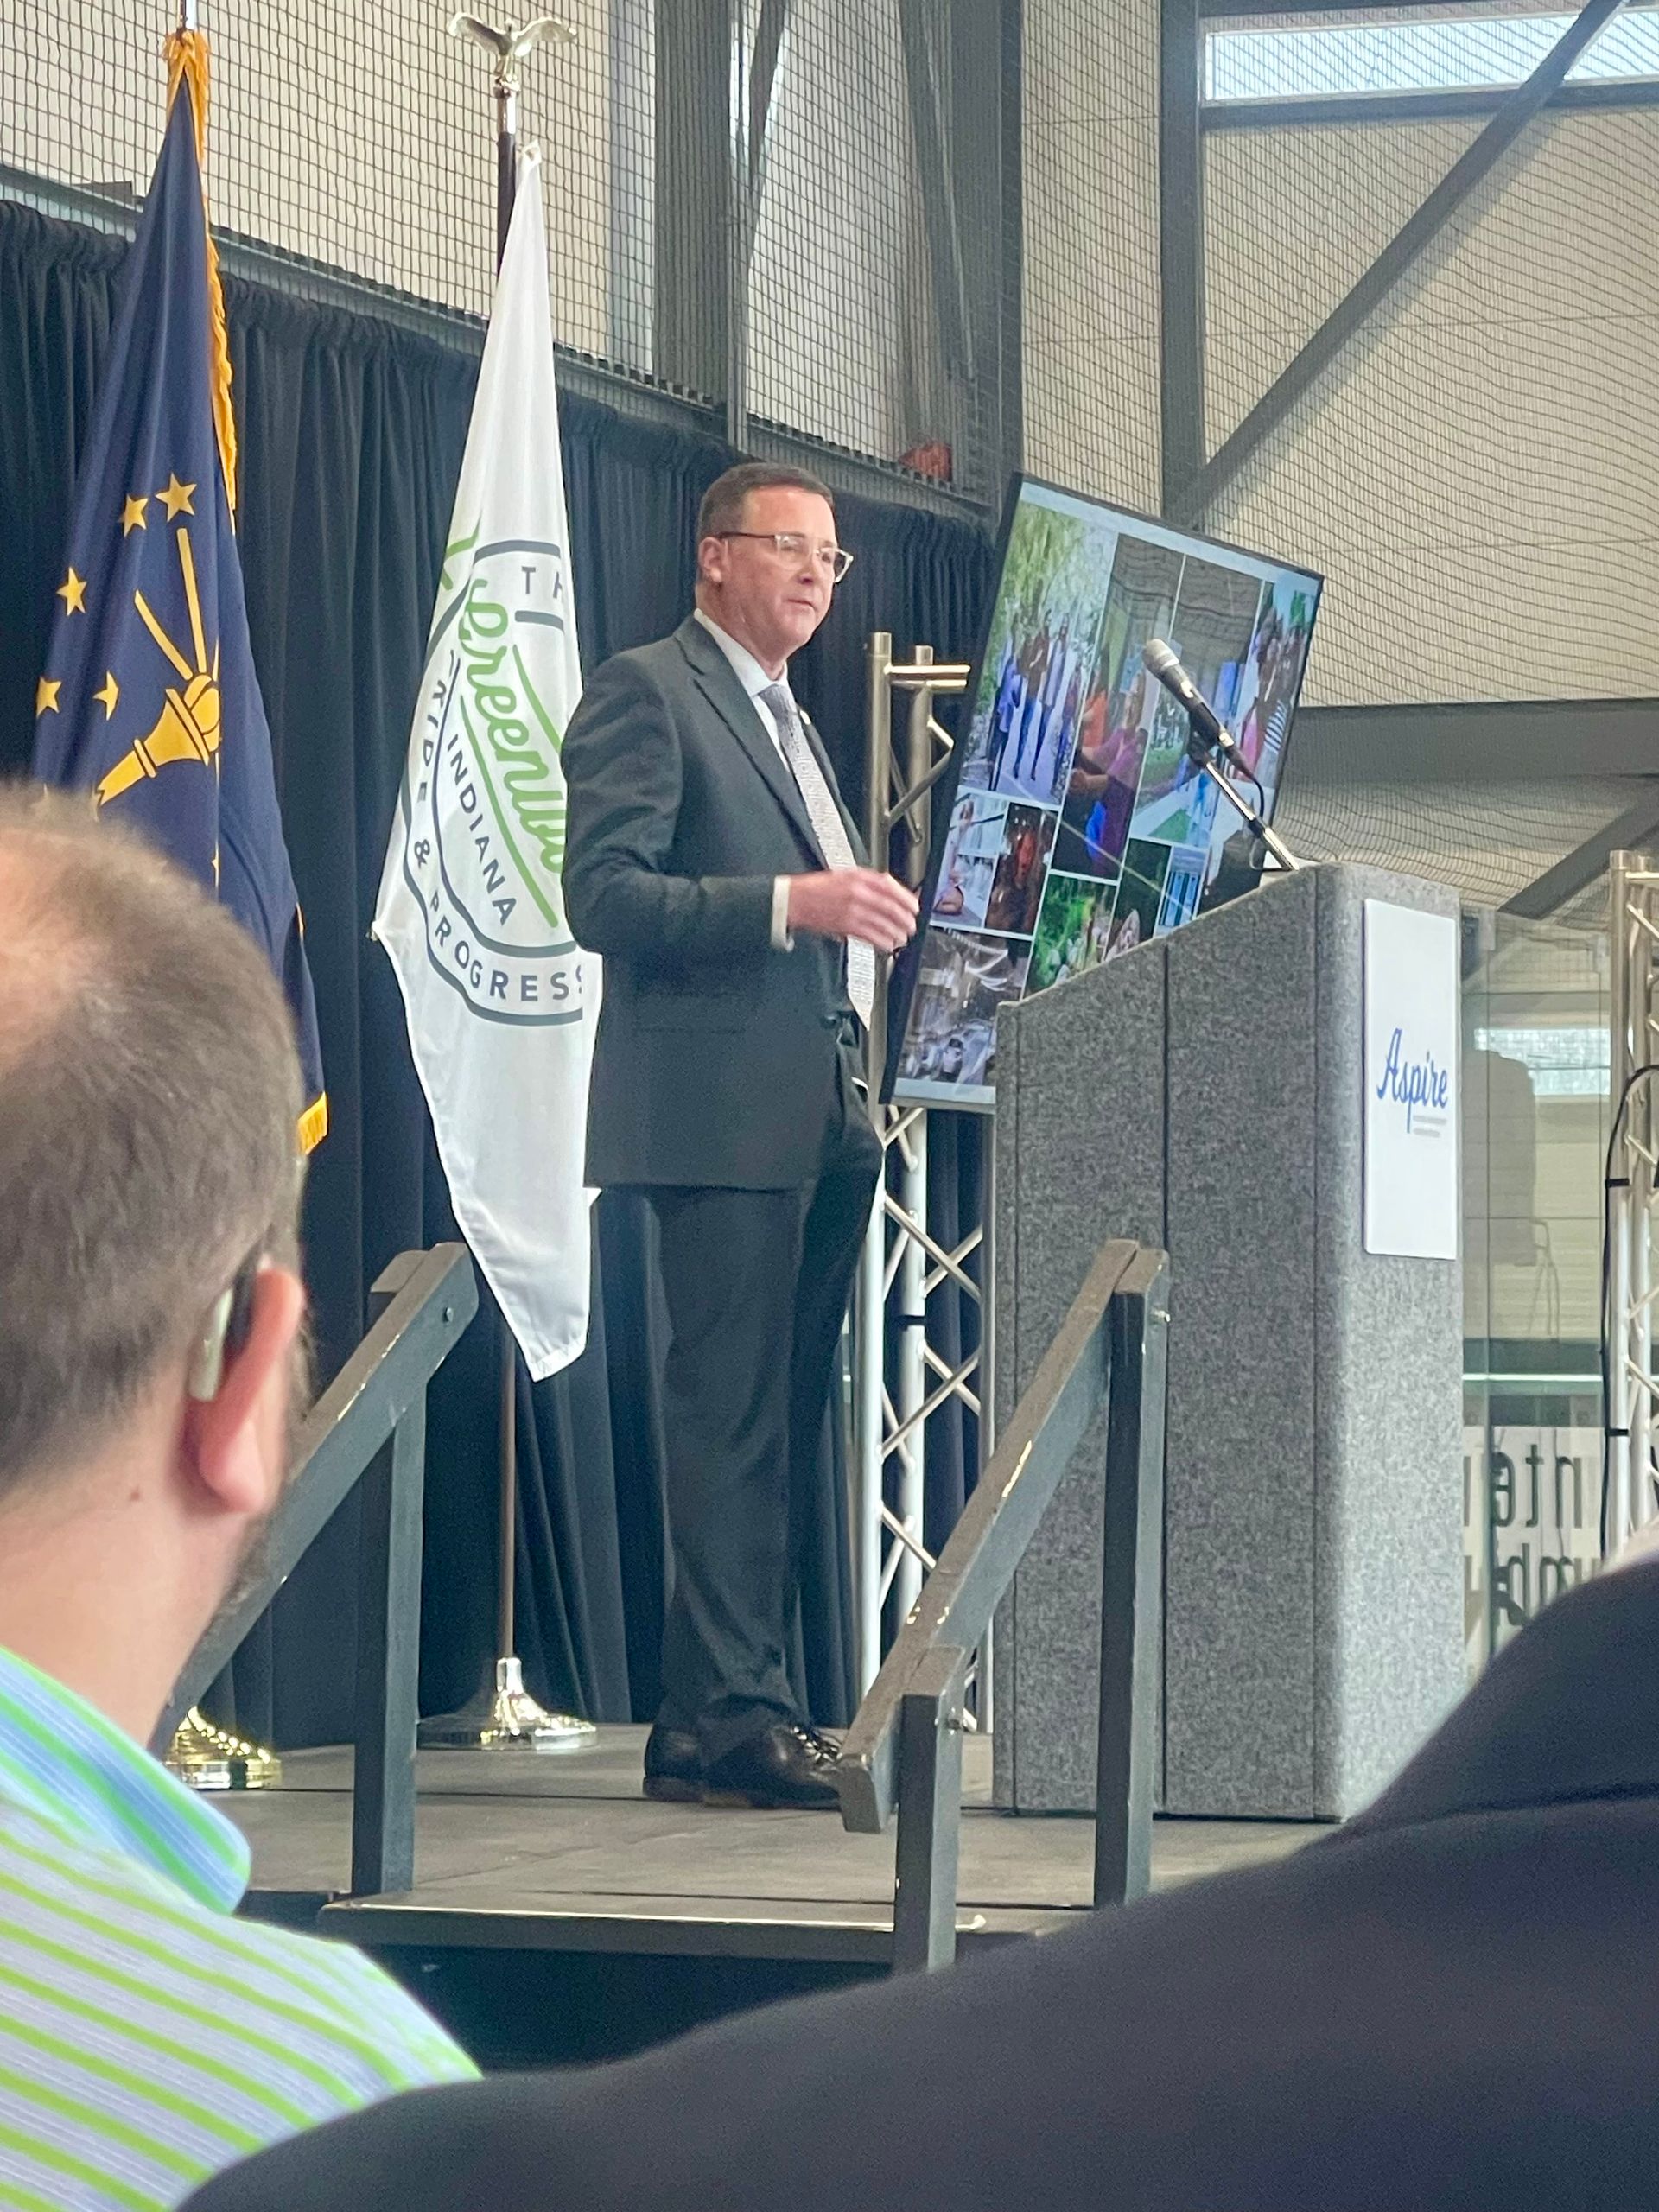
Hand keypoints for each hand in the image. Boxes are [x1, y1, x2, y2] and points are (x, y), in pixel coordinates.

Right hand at [787, 868, 918, 953]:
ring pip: (882, 923)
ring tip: (902, 938)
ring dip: (896, 932)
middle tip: (911, 925)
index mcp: (858, 877)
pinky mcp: (845, 926)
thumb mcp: (844, 874)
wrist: (794, 900)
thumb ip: (867, 881)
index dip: (905, 898)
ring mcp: (852, 910)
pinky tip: (887, 945)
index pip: (889, 886)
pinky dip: (882, 941)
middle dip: (904, 918)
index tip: (914, 906)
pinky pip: (870, 935)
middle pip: (889, 907)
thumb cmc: (816, 888)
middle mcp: (857, 893)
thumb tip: (889, 891)